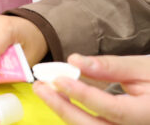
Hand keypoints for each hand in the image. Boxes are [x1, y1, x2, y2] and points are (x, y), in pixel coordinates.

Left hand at [33, 54, 149, 124]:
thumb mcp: (143, 67)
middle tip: (40, 87)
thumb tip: (74, 61)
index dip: (82, 95)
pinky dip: (74, 116)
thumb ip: (110, 66)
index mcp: (147, 114)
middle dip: (63, 108)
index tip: (58, 79)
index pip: (110, 109)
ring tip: (44, 90)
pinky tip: (60, 99)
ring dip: (65, 112)